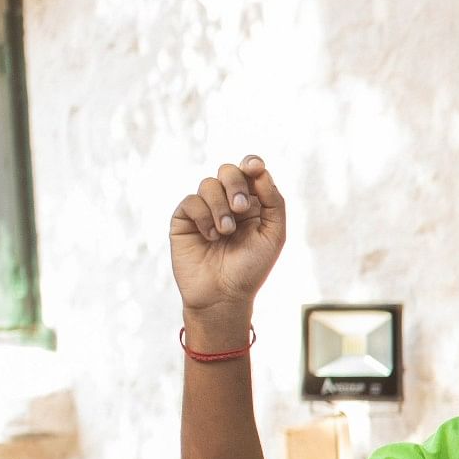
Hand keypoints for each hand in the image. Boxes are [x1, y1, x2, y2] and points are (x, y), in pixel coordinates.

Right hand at [168, 156, 285, 346]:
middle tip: (241, 208)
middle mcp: (227, 202)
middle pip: (228, 171)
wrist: (223, 295)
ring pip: (208, 184)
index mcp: (252, 203)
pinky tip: (211, 236)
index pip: (250, 172)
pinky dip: (204, 217)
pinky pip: (192, 201)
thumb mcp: (273, 235)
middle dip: (235, 184)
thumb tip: (261, 171)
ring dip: (220, 206)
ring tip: (226, 232)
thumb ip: (273, 202)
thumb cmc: (251, 267)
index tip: (255, 168)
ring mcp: (205, 209)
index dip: (252, 164)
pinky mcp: (184, 219)